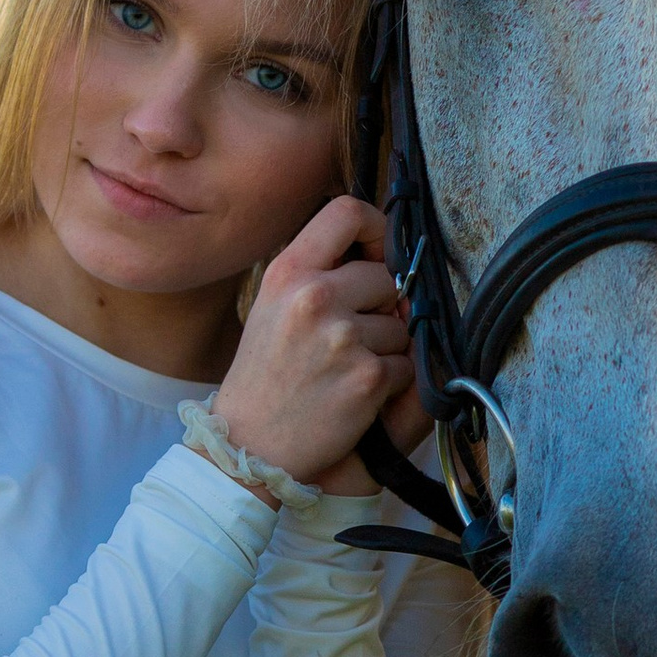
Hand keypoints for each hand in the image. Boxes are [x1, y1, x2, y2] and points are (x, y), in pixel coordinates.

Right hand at [211, 197, 413, 488]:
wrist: (250, 444)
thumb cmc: (264, 374)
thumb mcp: (273, 306)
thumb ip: (320, 273)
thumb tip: (383, 255)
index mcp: (288, 272)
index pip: (347, 212)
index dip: (378, 228)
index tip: (381, 252)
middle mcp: (315, 297)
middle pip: (387, 276)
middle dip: (382, 306)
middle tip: (348, 337)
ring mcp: (344, 337)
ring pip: (401, 325)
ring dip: (386, 348)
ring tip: (342, 369)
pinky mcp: (369, 377)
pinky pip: (407, 365)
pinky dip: (390, 381)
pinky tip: (354, 394)